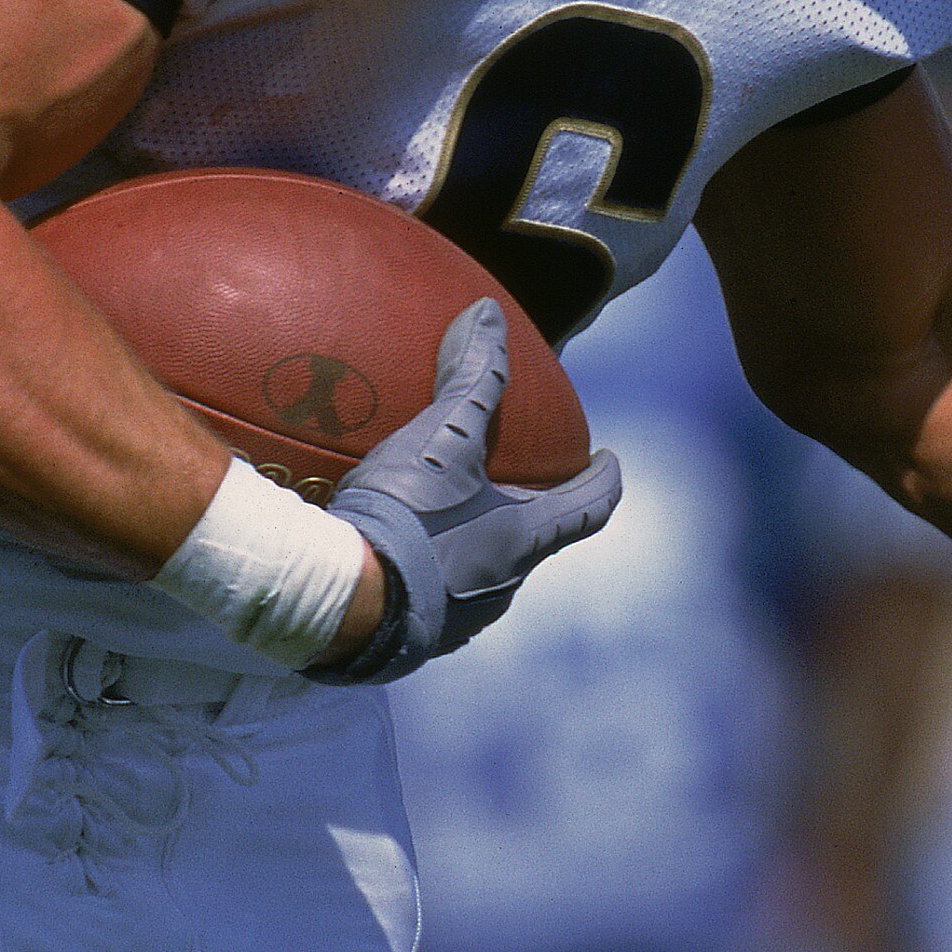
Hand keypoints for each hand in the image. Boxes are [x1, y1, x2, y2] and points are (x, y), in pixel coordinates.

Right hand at [309, 300, 621, 683]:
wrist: (343, 603)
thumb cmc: (407, 517)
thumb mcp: (440, 439)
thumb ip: (471, 379)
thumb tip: (489, 314)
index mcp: (525, 539)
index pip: (588, 507)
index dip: (602, 480)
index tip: (607, 460)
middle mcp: (505, 585)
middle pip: (536, 542)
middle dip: (531, 511)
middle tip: (517, 479)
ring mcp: (462, 619)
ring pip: (486, 572)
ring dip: (478, 541)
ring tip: (452, 512)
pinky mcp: (417, 637)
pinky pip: (436, 596)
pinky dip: (431, 568)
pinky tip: (398, 551)